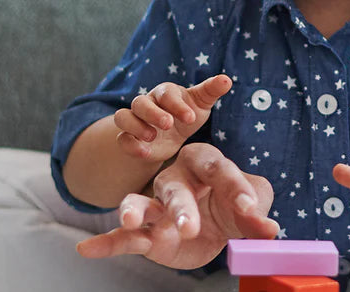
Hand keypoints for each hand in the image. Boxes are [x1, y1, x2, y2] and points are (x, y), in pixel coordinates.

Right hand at [77, 143, 278, 269]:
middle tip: (190, 227)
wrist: (219, 227)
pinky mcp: (147, 234)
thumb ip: (259, 217)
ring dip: (135, 212)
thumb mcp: (254, 209)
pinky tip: (85, 250)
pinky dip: (105, 244)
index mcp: (205, 163)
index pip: (220, 171)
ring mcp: (157, 206)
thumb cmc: (235, 206)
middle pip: (176, 188)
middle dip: (182, 207)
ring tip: (129, 221)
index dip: (236, 190)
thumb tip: (270, 230)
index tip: (250, 210)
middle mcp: (176, 179)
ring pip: (143, 205)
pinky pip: (123, 238)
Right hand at [113, 74, 231, 163]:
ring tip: (152, 137)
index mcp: (165, 94)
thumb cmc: (186, 115)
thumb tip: (227, 80)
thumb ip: (211, 91)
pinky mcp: (130, 139)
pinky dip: (131, 145)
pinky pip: (122, 139)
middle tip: (168, 124)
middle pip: (140, 102)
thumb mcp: (200, 104)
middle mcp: (146, 104)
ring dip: (136, 126)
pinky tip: (145, 153)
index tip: (190, 118)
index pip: (166, 93)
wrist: (172, 136)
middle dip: (153, 113)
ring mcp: (135, 121)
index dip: (176, 105)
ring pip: (124, 117)